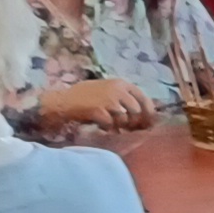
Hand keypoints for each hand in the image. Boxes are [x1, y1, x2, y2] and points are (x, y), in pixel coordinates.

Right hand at [37, 77, 151, 132]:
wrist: (64, 101)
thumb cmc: (85, 96)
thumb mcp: (106, 90)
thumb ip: (123, 97)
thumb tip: (141, 114)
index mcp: (121, 83)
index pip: (143, 98)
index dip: (148, 112)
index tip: (149, 123)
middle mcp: (117, 90)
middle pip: (136, 111)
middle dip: (134, 123)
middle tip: (128, 129)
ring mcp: (108, 100)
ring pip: (124, 119)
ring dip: (119, 126)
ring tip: (111, 126)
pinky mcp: (99, 110)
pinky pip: (110, 125)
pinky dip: (106, 128)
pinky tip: (100, 126)